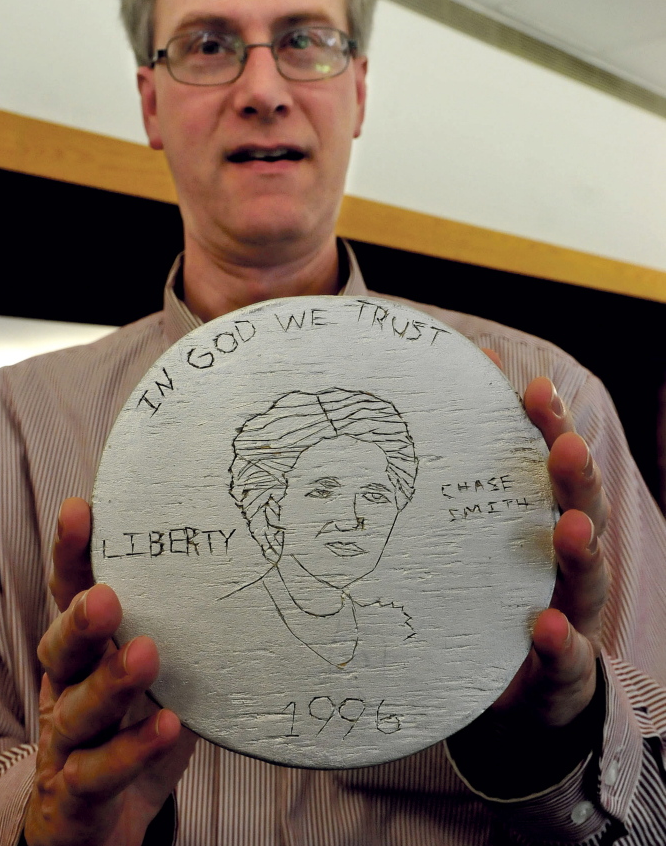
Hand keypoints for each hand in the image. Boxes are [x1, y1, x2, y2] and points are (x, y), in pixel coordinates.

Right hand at [24, 498, 196, 845]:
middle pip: (61, 648)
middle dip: (81, 620)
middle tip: (108, 598)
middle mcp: (65, 691)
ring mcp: (65, 746)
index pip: (69, 595)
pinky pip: (100, 772)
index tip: (81, 510)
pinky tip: (168, 727)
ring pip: (77, 711)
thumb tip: (247, 574)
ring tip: (146, 653)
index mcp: (82, 654)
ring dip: (110, 682)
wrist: (97, 828)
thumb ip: (185, 638)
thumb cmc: (131, 734)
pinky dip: (133, 750)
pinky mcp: (76, 795)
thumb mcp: (158, 678)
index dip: (72, 555)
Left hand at [494, 375, 609, 726]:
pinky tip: (548, 631)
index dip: (551, 426)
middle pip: (585, 511)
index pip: (555, 466)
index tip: (536, 389)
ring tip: (571, 528)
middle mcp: (567, 564)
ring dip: (581, 552)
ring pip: (588, 581)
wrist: (515, 689)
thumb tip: (470, 370)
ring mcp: (571, 617)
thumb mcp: (482, 529)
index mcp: (546, 521)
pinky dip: (561, 646)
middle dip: (576, 477)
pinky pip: (567, 660)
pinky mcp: (561, 673)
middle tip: (564, 446)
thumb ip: (475, 461)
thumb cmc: (493, 593)